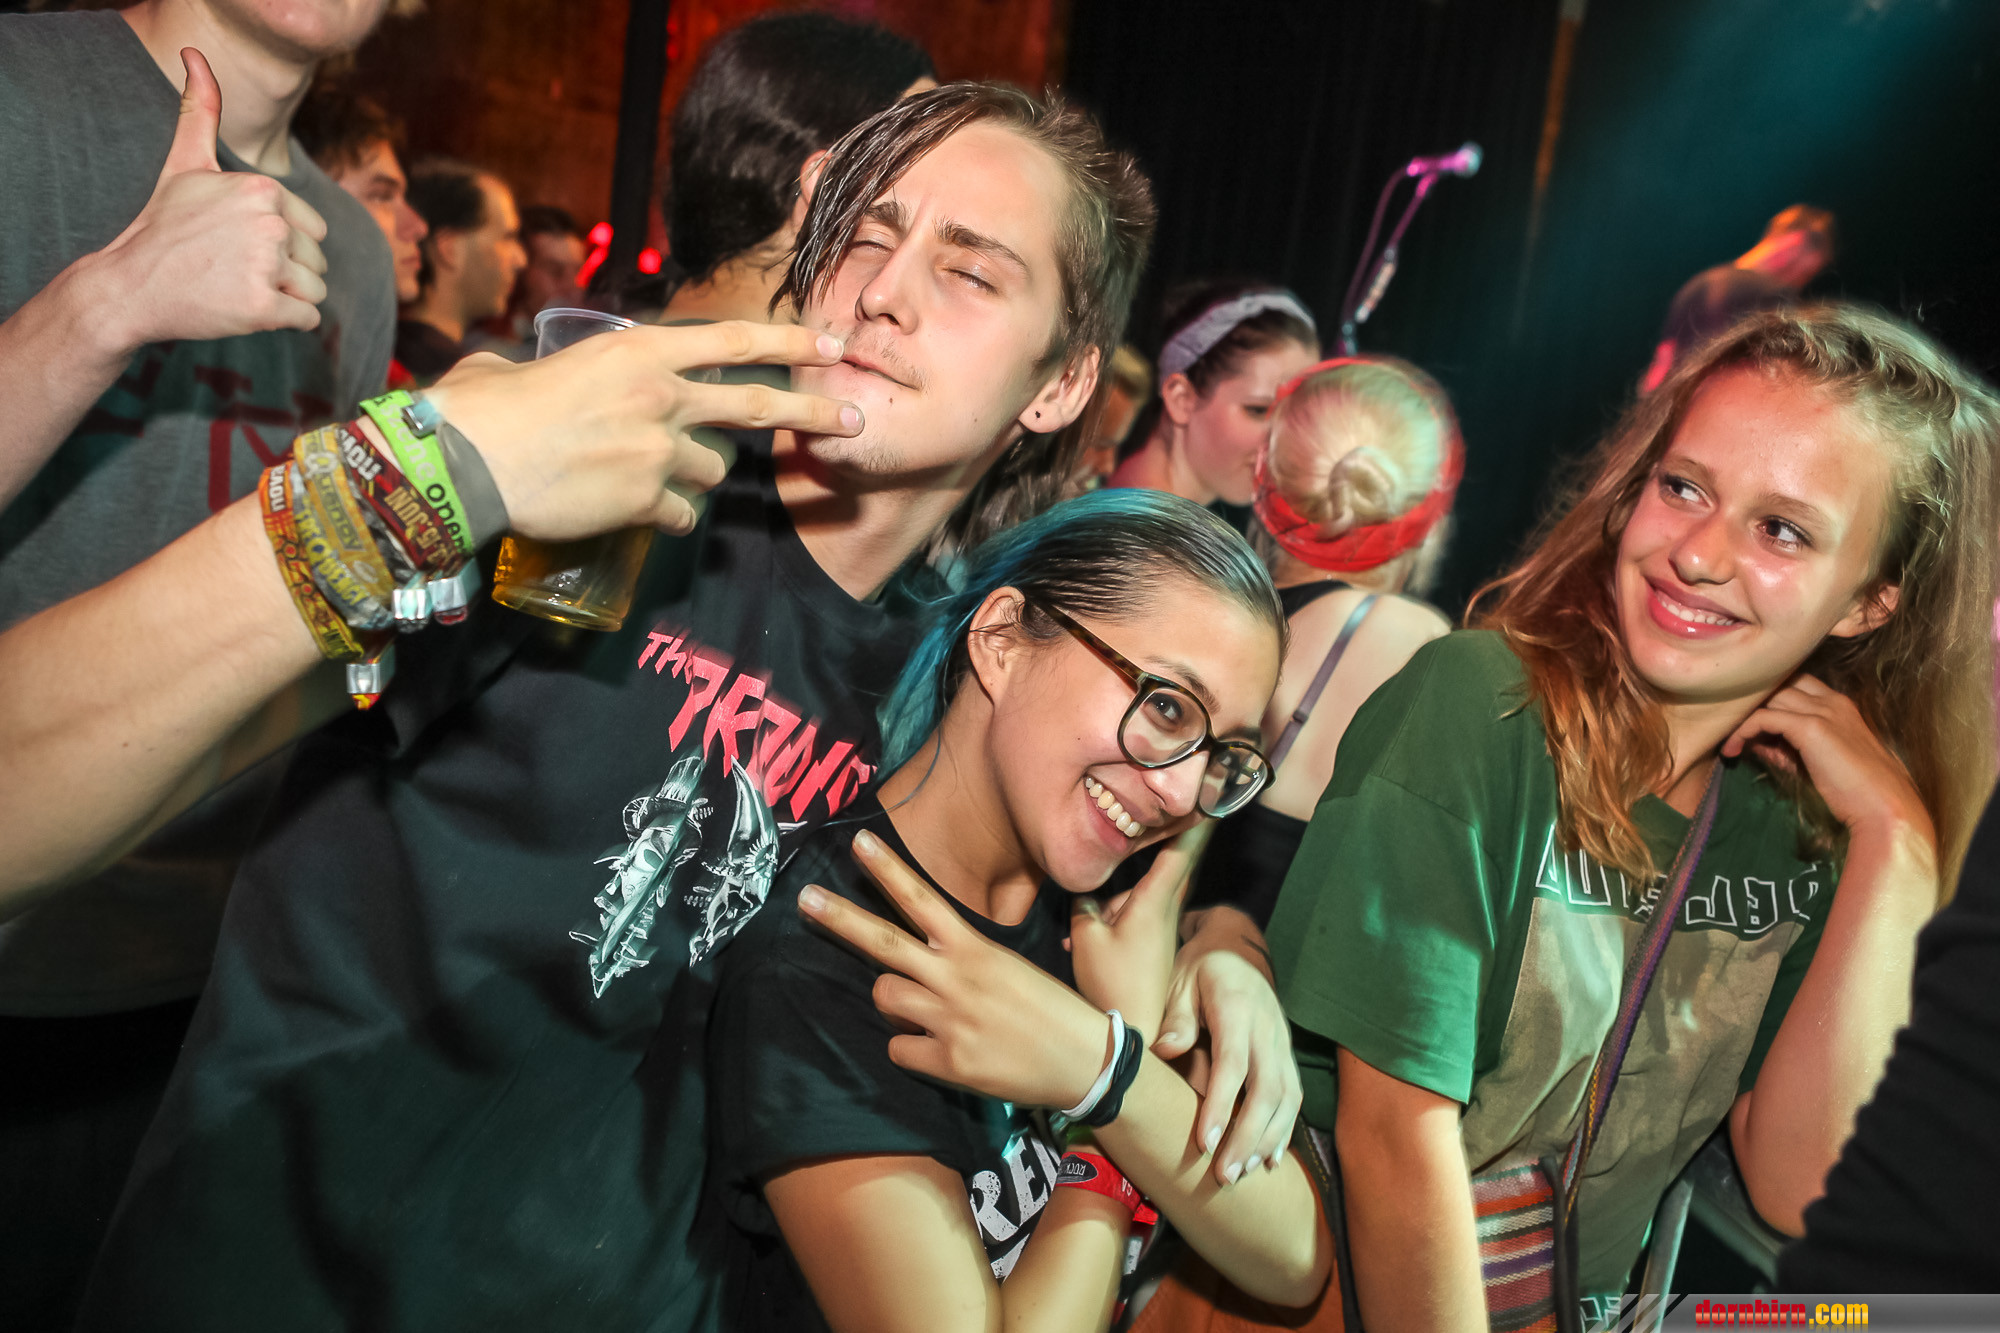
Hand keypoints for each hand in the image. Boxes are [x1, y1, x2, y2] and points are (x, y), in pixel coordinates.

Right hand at [92, 49, 327, 350]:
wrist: (129, 285)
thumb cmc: (163, 226)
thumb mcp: (185, 164)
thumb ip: (201, 113)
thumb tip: (194, 56)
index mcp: (262, 189)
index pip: (315, 230)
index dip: (284, 244)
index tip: (238, 243)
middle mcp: (270, 223)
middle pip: (317, 261)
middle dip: (286, 272)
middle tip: (234, 268)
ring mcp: (267, 265)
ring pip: (315, 291)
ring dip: (286, 298)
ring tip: (239, 286)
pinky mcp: (264, 307)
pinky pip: (308, 320)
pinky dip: (284, 321)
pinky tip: (244, 308)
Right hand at [424, 321, 862, 537]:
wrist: (470, 461)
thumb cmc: (487, 408)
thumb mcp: (536, 366)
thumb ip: (564, 369)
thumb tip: (527, 373)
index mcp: (640, 350)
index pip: (736, 341)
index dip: (789, 342)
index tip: (831, 344)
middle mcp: (662, 395)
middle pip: (757, 406)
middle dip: (813, 413)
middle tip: (852, 421)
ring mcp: (659, 450)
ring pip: (711, 469)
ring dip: (695, 474)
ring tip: (648, 474)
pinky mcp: (646, 500)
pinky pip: (681, 514)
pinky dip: (669, 516)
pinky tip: (638, 512)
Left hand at [798, 828, 1112, 1110]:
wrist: (1086, 1060)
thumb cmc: (1052, 1008)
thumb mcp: (1011, 965)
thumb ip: (964, 958)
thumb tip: (921, 961)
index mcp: (976, 948)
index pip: (922, 898)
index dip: (888, 869)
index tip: (859, 841)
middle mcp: (957, 977)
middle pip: (883, 941)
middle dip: (839, 917)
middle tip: (805, 897)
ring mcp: (949, 1019)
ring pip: (884, 996)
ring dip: (893, 1002)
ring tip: (923, 1010)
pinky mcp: (949, 1061)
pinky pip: (898, 1048)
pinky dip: (911, 1048)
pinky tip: (940, 1050)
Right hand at [1069, 822, 1209, 1042]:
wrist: (1132, 1032)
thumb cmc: (1112, 983)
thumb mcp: (1086, 938)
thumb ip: (1084, 906)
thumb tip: (1086, 894)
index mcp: (1154, 901)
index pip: (1181, 851)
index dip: (1196, 821)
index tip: (1215, 796)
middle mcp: (1165, 911)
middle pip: (1156, 872)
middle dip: (1152, 859)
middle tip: (1158, 846)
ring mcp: (1161, 931)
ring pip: (1134, 900)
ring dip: (1107, 912)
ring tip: (1080, 942)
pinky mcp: (1154, 948)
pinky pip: (1131, 922)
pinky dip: (1109, 929)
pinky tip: (1084, 950)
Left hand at [1155, 908, 1300, 1184]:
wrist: (1232, 952)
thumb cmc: (1197, 972)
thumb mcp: (1179, 982)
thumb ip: (1176, 1017)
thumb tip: (1167, 1050)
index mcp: (1238, 1005)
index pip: (1234, 1063)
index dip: (1222, 1105)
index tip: (1205, 1143)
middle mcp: (1268, 1027)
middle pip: (1267, 1089)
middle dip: (1247, 1136)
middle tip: (1224, 1176)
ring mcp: (1283, 1042)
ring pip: (1286, 1098)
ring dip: (1267, 1139)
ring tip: (1243, 1172)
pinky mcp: (1287, 1056)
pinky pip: (1293, 1096)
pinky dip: (1283, 1130)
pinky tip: (1269, 1160)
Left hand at [1721, 673, 1934, 848]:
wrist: (1885, 808)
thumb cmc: (1857, 792)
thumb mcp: (1816, 764)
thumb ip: (1785, 749)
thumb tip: (1754, 743)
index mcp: (1838, 705)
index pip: (1792, 682)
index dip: (1766, 699)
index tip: (1746, 723)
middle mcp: (1831, 701)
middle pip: (1777, 683)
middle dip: (1749, 702)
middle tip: (1726, 726)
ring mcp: (1823, 711)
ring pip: (1767, 696)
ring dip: (1741, 716)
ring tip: (1727, 741)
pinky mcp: (1812, 728)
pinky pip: (1763, 717)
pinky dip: (1743, 730)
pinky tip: (1734, 749)